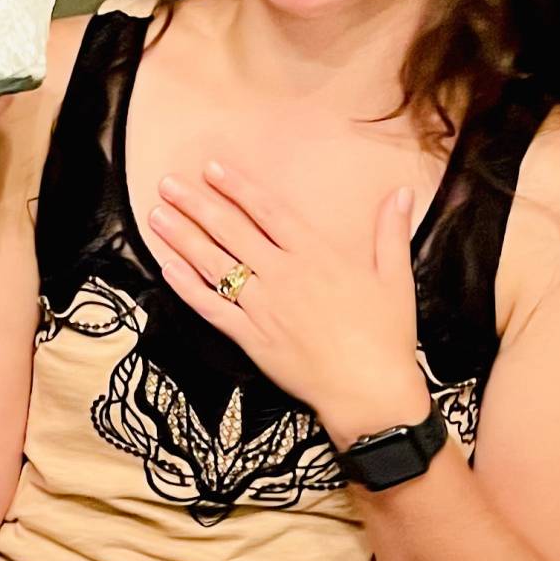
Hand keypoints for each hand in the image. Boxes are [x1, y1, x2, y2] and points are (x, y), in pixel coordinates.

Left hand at [146, 159, 431, 447]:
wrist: (369, 392)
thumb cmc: (386, 337)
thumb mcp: (395, 278)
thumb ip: (391, 232)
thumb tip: (403, 193)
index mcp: (316, 255)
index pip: (268, 212)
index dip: (237, 188)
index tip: (211, 169)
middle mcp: (283, 275)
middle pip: (231, 232)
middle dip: (196, 205)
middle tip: (168, 184)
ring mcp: (263, 307)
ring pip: (214, 265)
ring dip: (183, 238)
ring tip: (157, 216)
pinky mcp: (251, 339)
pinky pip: (212, 308)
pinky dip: (186, 288)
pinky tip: (167, 268)